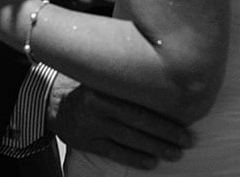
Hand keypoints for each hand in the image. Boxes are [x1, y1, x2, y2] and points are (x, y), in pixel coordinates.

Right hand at [46, 72, 190, 168]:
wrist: (53, 102)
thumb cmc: (86, 87)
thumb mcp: (102, 77)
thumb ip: (125, 80)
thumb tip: (163, 82)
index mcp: (103, 86)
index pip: (138, 102)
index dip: (163, 114)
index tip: (186, 119)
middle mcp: (97, 106)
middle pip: (137, 122)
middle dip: (165, 133)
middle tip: (186, 141)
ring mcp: (91, 125)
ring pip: (128, 139)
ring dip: (155, 147)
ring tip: (175, 154)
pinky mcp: (86, 142)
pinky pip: (114, 152)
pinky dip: (134, 158)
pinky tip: (151, 162)